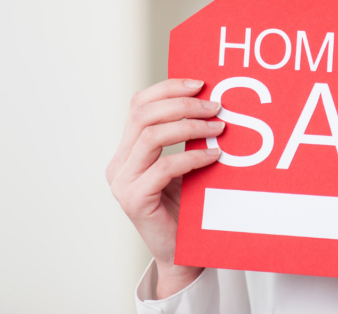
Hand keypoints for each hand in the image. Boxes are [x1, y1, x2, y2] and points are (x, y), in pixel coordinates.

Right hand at [106, 78, 224, 298]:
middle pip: (143, 114)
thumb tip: (211, 100)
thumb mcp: (184, 165)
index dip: (167, 88)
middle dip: (183, 104)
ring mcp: (122, 183)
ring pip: (151, 136)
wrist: (182, 254)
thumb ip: (184, 138)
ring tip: (218, 127)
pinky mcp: (134, 200)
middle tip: (216, 106)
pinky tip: (214, 156)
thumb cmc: (187, 208)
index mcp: (126, 150)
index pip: (138, 104)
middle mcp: (119, 164)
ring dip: (189, 126)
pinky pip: (164, 167)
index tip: (200, 83)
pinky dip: (192, 157)